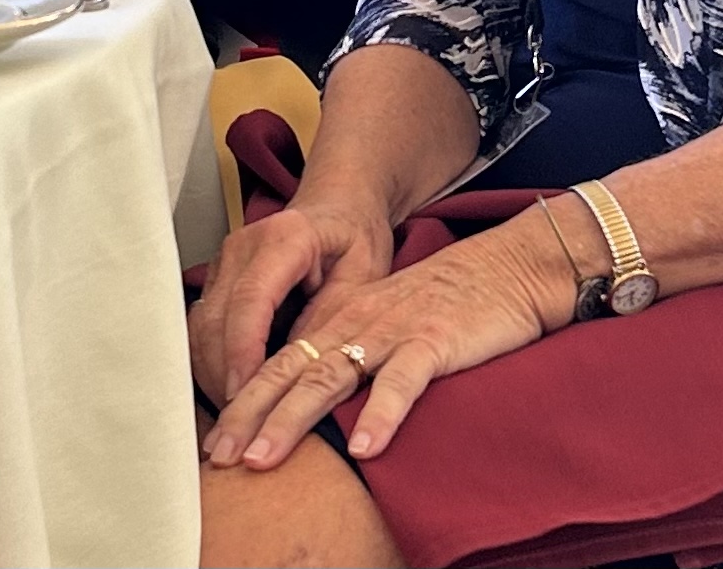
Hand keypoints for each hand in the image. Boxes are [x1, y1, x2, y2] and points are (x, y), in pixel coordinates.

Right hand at [189, 196, 393, 406]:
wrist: (338, 207)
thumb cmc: (355, 238)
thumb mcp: (363, 276)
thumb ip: (330, 319)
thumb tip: (297, 373)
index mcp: (286, 238)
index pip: (251, 298)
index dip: (243, 351)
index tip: (243, 396)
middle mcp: (244, 245)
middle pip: (216, 318)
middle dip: (222, 376)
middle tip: (237, 426)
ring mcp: (225, 261)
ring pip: (200, 327)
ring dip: (212, 376)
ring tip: (233, 422)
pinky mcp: (217, 279)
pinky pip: (202, 327)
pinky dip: (211, 364)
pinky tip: (229, 397)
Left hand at [203, 210, 571, 471]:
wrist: (509, 267)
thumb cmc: (450, 303)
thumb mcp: (389, 323)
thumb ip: (352, 355)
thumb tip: (310, 403)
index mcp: (344, 320)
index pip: (280, 362)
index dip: (243, 401)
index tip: (213, 443)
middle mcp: (358, 323)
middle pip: (292, 371)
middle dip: (249, 415)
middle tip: (217, 455)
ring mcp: (394, 330)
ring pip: (331, 375)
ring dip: (293, 417)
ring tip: (263, 456)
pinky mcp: (435, 339)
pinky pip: (404, 380)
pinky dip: (381, 413)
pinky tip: (364, 448)